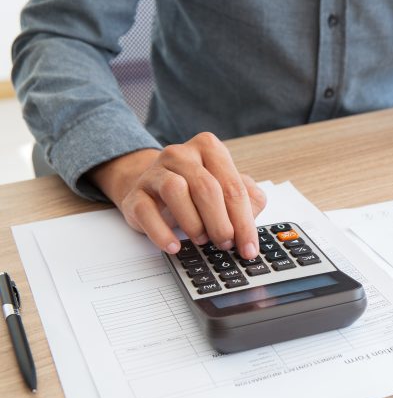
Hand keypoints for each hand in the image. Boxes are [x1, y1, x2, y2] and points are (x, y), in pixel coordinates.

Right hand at [89, 132, 265, 259]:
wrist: (154, 188)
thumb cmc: (196, 189)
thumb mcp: (226, 189)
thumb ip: (247, 200)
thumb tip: (251, 223)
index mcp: (209, 149)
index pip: (233, 186)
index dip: (244, 221)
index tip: (249, 248)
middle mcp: (181, 154)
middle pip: (207, 188)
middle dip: (221, 223)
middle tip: (226, 244)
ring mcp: (155, 171)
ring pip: (176, 191)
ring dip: (193, 223)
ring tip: (202, 240)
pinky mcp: (135, 193)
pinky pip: (146, 211)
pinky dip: (162, 233)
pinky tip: (174, 246)